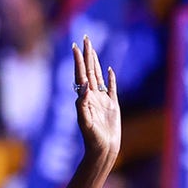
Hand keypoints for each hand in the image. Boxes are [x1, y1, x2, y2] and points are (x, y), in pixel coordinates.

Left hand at [73, 35, 120, 158]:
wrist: (103, 149)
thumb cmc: (92, 138)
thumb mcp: (85, 121)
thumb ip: (82, 103)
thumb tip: (83, 85)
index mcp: (84, 97)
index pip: (81, 74)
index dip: (78, 60)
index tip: (76, 46)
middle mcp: (92, 96)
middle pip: (89, 70)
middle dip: (87, 54)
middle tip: (85, 38)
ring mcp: (102, 99)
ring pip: (98, 75)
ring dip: (95, 62)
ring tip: (92, 49)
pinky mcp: (112, 105)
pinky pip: (111, 87)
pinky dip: (110, 77)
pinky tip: (109, 69)